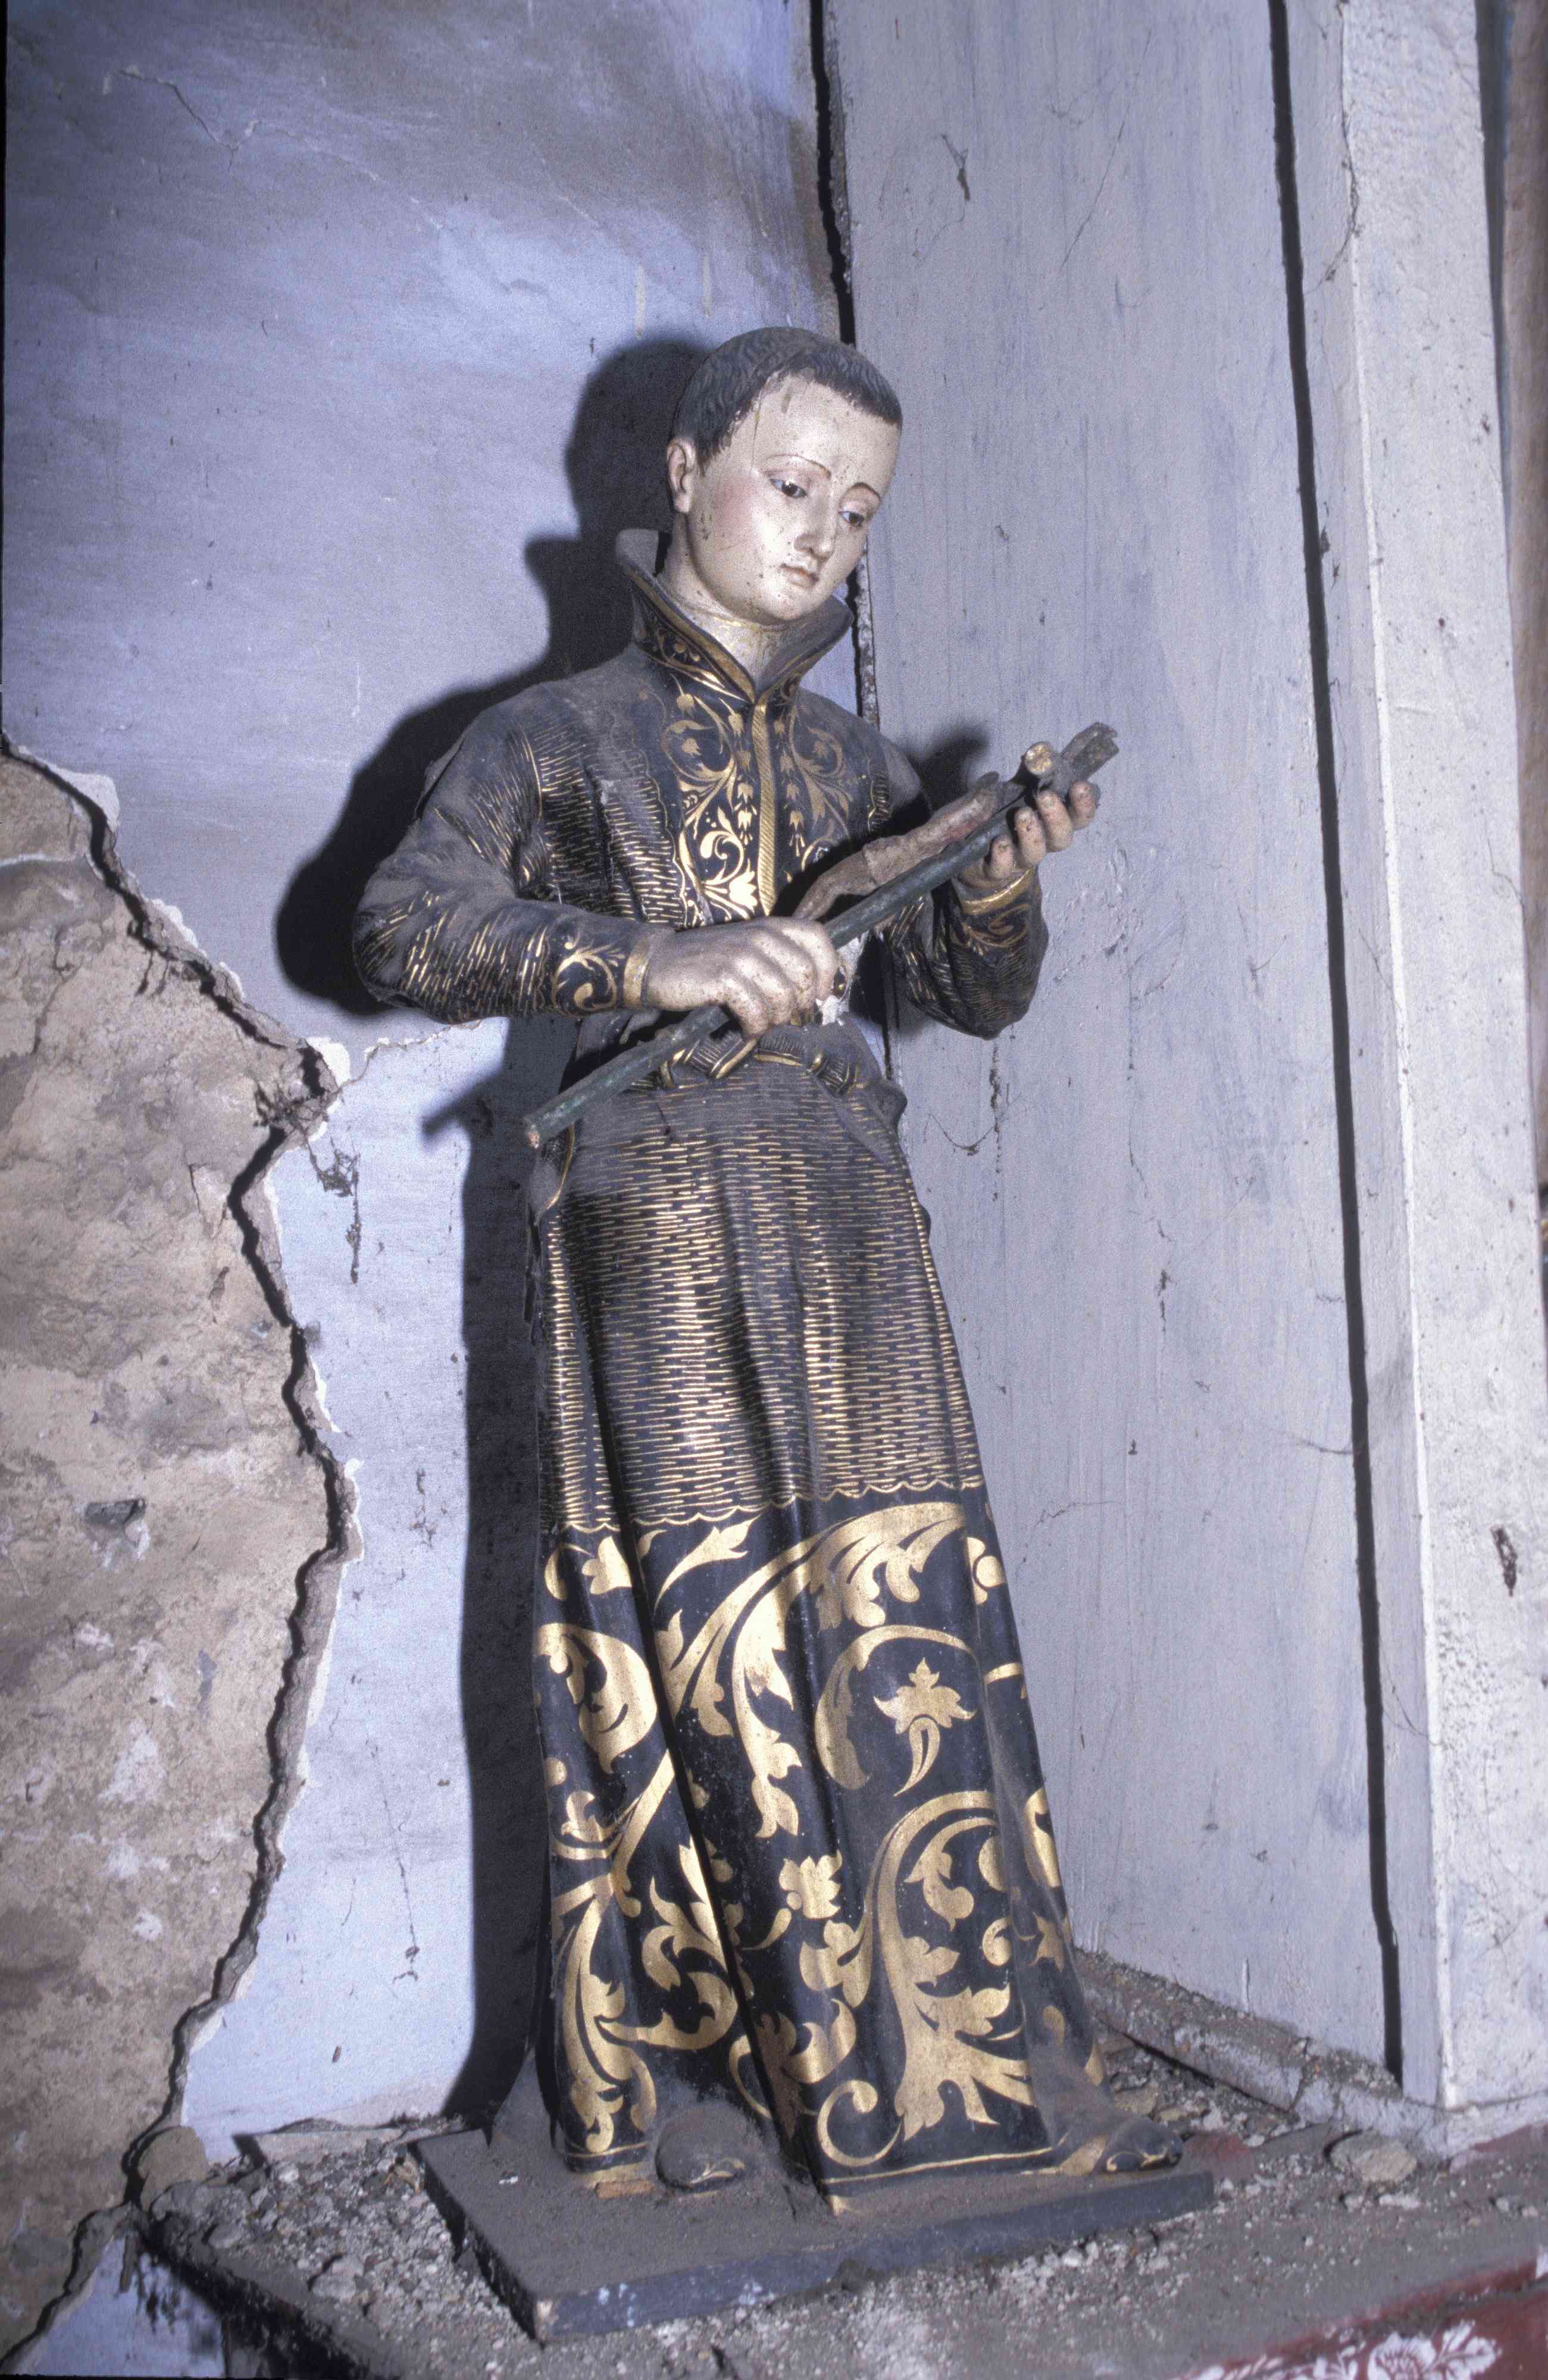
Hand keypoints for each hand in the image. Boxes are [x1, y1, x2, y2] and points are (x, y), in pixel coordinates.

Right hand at [639, 918, 841, 1036]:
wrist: (658, 962)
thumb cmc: (708, 961)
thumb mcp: (747, 948)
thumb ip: (779, 959)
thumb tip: (815, 992)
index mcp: (769, 927)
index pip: (817, 937)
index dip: (827, 968)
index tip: (818, 993)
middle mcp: (759, 937)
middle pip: (804, 974)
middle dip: (799, 1004)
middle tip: (781, 1016)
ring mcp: (741, 956)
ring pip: (783, 997)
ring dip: (775, 1019)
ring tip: (760, 1023)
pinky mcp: (723, 977)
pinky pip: (756, 1011)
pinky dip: (754, 1027)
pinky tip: (745, 1029)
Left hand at [954, 769, 1097, 899]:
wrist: (970, 850)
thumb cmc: (1001, 815)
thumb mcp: (1015, 789)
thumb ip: (1029, 772)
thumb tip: (1040, 750)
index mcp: (1051, 822)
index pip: (1078, 817)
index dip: (1084, 804)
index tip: (1080, 786)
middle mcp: (1041, 842)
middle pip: (1062, 838)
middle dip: (1057, 816)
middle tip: (1046, 796)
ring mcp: (1019, 859)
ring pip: (1035, 853)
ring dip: (1031, 833)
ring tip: (1022, 814)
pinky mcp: (995, 871)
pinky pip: (1002, 868)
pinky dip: (1003, 855)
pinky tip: (999, 841)